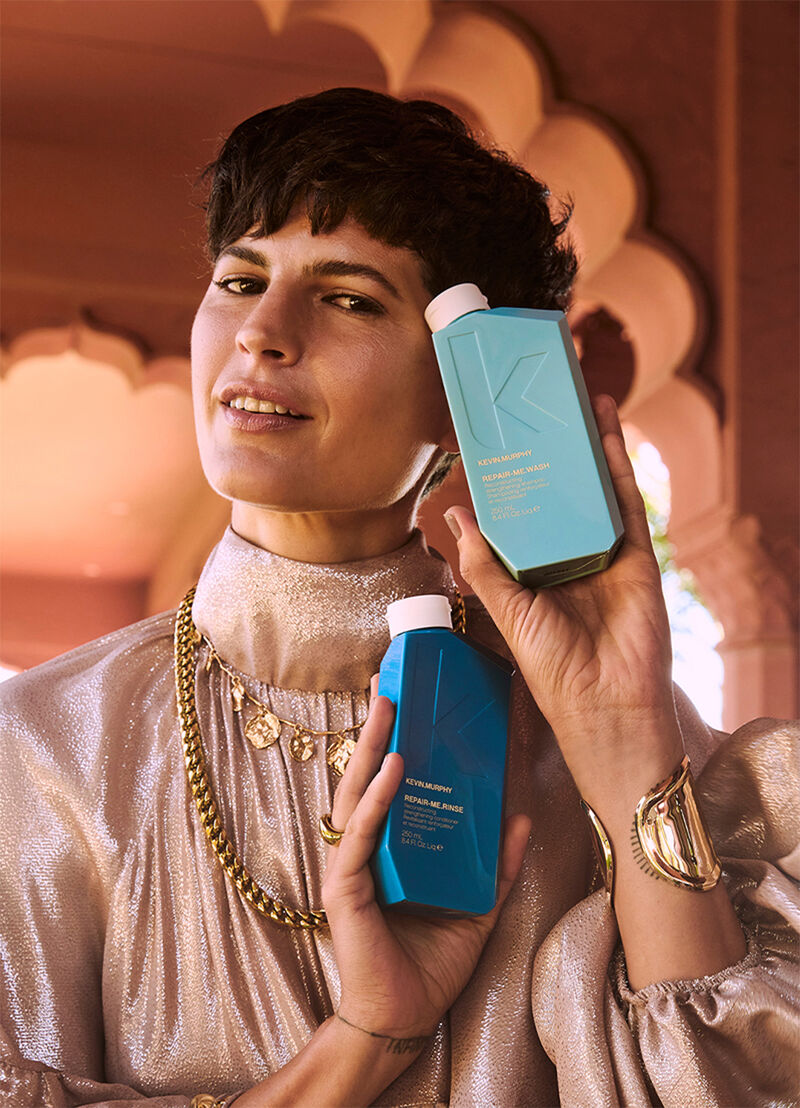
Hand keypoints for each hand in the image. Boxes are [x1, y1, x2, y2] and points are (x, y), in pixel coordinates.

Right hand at [322, 681, 530, 1038]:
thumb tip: (524, 816)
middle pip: (367, 772)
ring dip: (372, 746)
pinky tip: (392, 767)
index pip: (391, 780)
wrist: (405, 1015)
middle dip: (378, 726)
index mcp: (393, 844)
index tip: (412, 696)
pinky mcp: (346, 884)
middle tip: (391, 681)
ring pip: (356, 791)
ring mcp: (353, 861)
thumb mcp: (478, 902)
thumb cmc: (432, 960)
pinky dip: (376, 798)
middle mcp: (368, 844)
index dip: (398, 739)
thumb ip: (498, 863)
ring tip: (389, 706)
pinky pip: (362, 832)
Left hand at [444, 394, 683, 809]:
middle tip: (543, 409)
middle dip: (555, 453)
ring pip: (596, 489)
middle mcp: (570, 557)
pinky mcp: (637, 556)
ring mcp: (606, 554)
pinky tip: (609, 433)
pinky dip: (619, 466)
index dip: (515, 479)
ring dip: (590, 447)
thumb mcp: (508, 610)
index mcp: (535, 572)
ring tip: (578, 402)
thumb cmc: (552, 666)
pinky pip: (627, 503)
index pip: (523, 515)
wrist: (606, 702)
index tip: (501, 441)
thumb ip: (484, 563)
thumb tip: (459, 513)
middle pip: (562, 494)